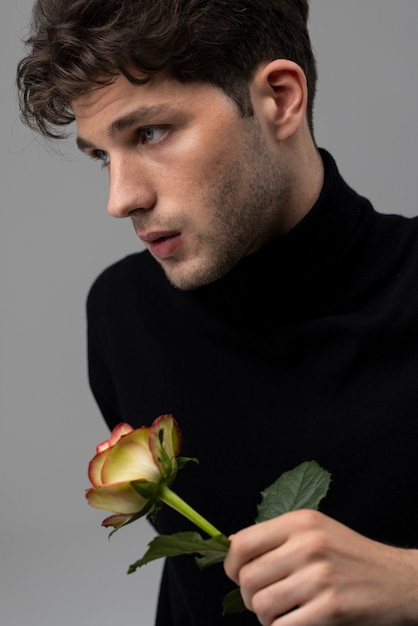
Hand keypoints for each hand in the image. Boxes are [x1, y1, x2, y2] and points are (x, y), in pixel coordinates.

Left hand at [224, 509, 417, 624]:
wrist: (398, 579)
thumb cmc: (350, 555)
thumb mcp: (315, 529)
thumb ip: (276, 536)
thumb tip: (231, 544)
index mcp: (299, 522)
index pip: (242, 544)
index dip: (230, 565)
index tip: (236, 575)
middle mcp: (307, 544)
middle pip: (248, 578)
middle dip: (249, 596)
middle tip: (265, 600)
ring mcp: (319, 576)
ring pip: (261, 605)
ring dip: (265, 617)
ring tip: (281, 613)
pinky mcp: (331, 607)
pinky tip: (295, 623)